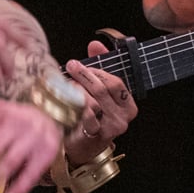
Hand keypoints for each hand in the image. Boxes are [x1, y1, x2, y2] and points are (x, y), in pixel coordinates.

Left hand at [64, 39, 134, 167]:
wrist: (83, 148)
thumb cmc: (92, 116)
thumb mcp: (99, 91)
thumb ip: (100, 66)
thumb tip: (96, 44)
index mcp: (129, 106)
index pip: (116, 82)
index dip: (96, 70)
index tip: (77, 64)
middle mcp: (123, 118)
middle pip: (104, 89)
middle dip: (84, 76)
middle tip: (70, 68)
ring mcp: (111, 129)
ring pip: (92, 101)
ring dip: (75, 90)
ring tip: (65, 86)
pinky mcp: (96, 136)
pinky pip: (84, 116)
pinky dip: (73, 106)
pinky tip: (64, 102)